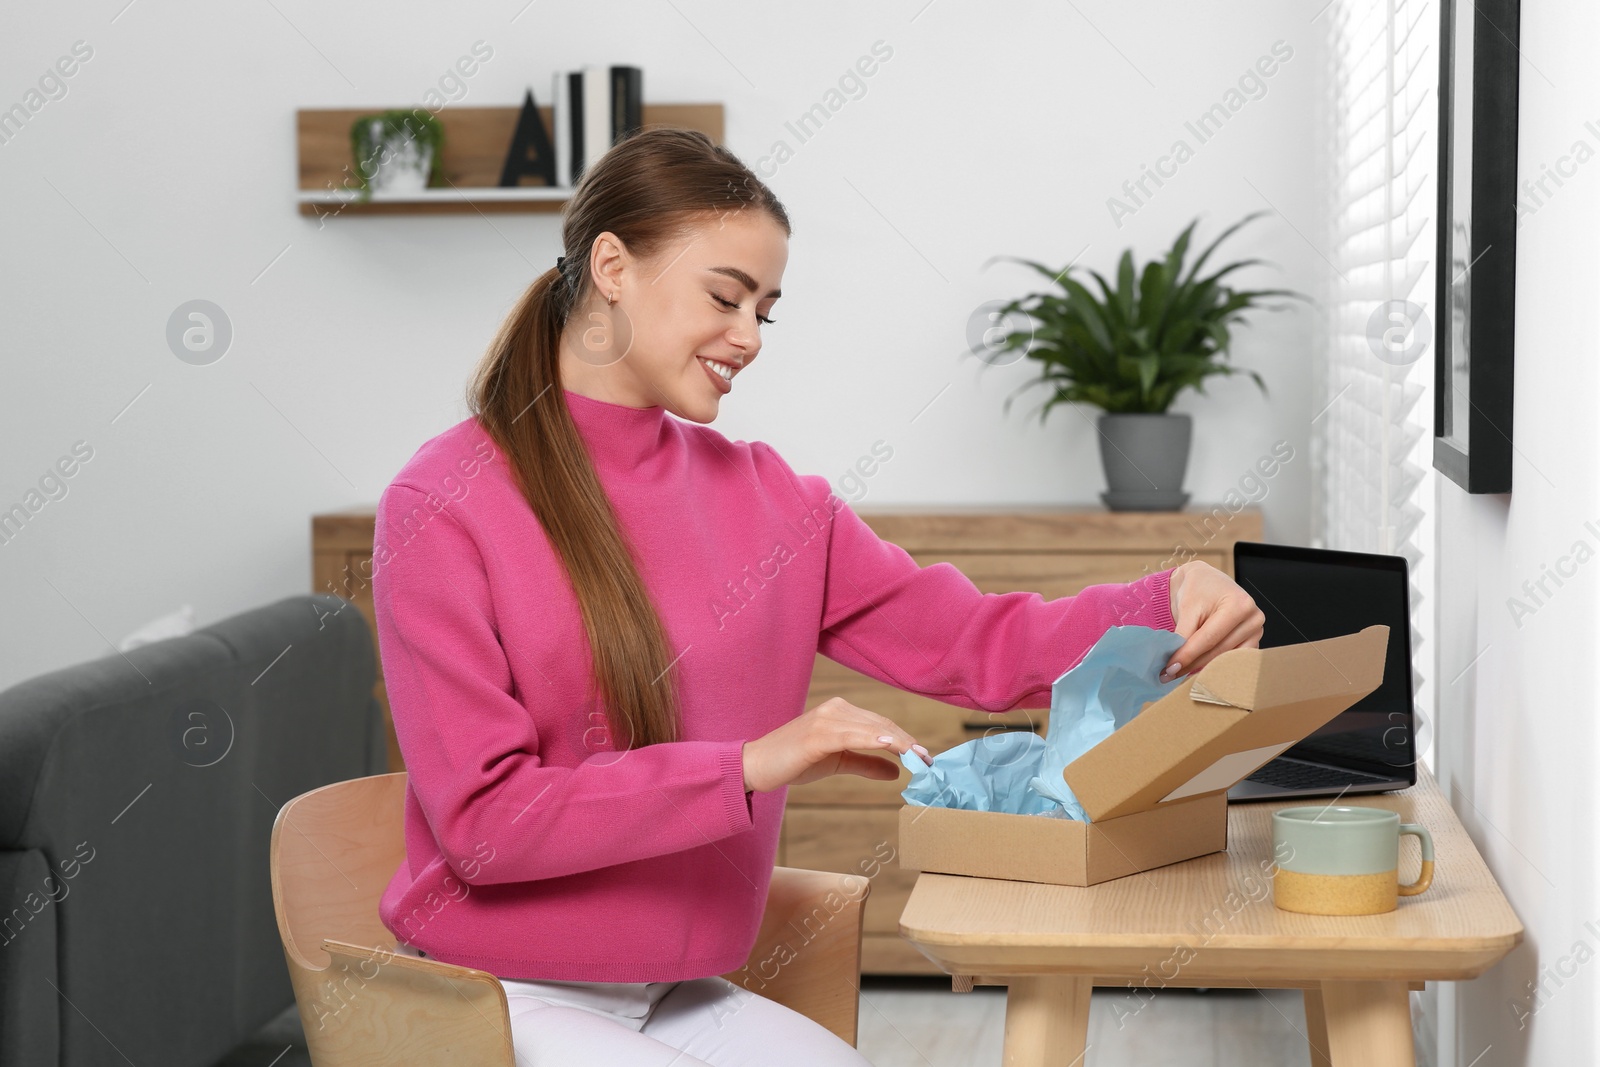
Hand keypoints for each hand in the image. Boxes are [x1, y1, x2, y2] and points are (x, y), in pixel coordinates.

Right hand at [741, 698, 930, 793]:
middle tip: (928, 761)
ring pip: (872, 728)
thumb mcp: (837, 762)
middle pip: (881, 723)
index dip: (905, 739)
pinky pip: (852, 736)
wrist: (758, 765)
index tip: (925, 757)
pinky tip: (891, 746)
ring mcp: (826, 719)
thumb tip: (896, 771)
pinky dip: (874, 739)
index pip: (881, 723)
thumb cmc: (795, 761)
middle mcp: (835, 709)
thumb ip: (866, 763)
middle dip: (908, 742)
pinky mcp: (817, 734)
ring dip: (899, 742)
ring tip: (918, 757)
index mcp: (840, 712)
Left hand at [1161, 560, 1265, 681]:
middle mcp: (1253, 618)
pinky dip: (1214, 664)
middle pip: (1218, 650)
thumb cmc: (1198, 590)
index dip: (1188, 655)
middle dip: (1192, 664)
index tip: (1170, 668)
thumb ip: (1183, 635)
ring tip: (1179, 674)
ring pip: (1225, 658)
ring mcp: (1256, 631)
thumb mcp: (1188, 608)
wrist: (1207, 582)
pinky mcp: (1253, 641)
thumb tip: (1175, 663)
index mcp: (1239, 605)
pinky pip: (1232, 658)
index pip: (1209, 638)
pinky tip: (1196, 670)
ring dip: (1202, 668)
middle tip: (1168, 675)